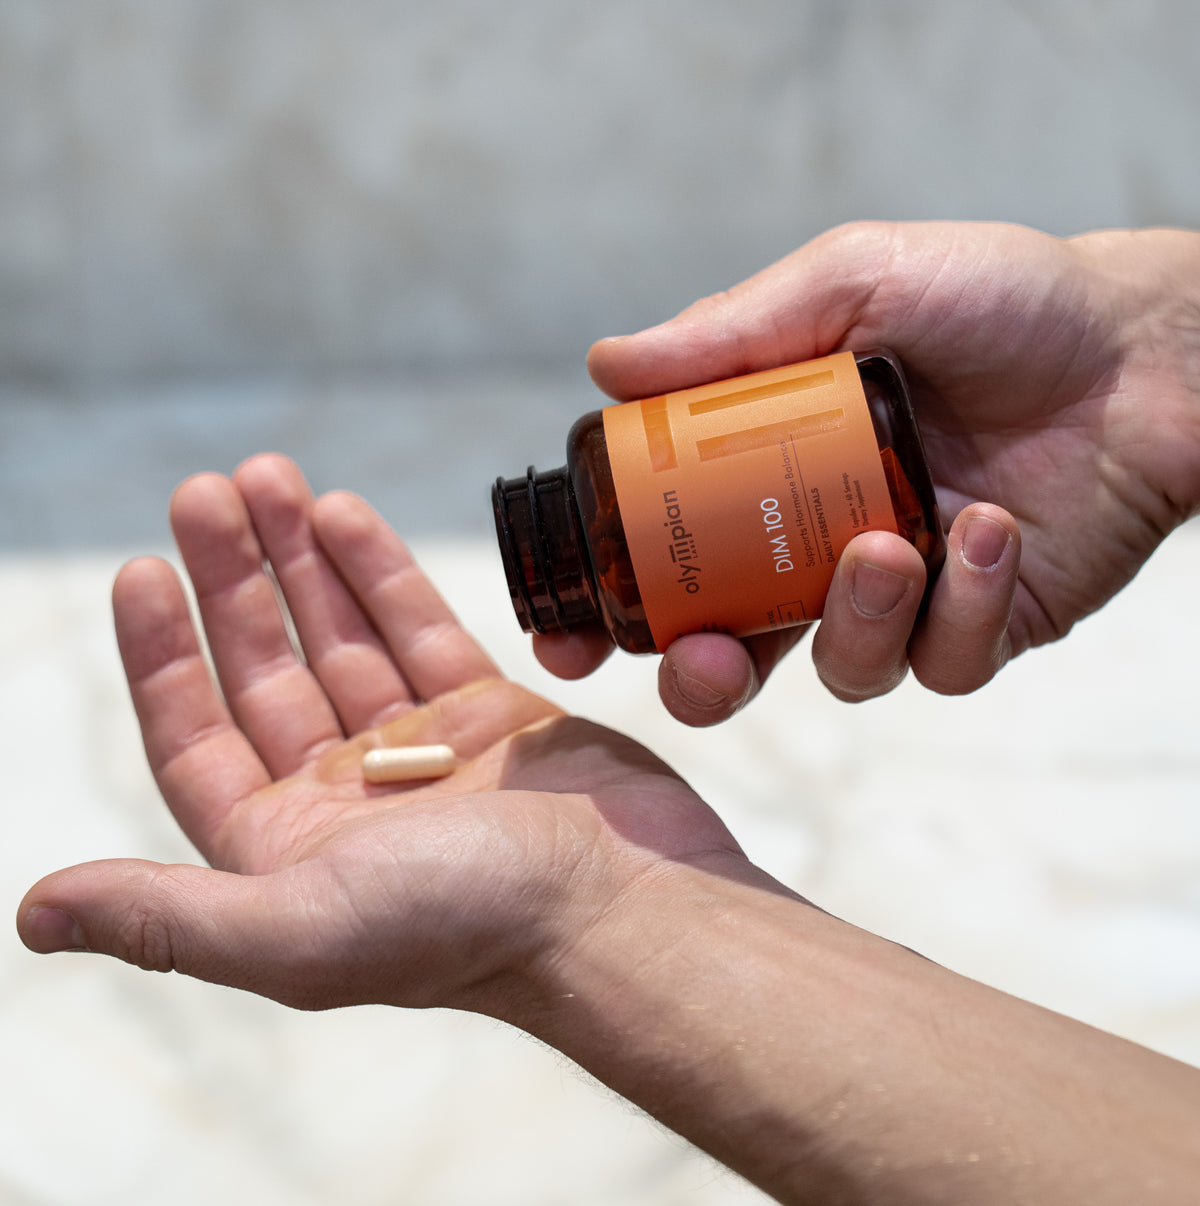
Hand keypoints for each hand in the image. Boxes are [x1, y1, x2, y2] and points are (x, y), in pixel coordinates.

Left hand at [16, 454, 745, 1013]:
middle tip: (206, 489)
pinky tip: (343, 513)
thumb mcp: (298, 932)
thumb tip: (32, 914)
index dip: (160, 654)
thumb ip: (169, 916)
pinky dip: (379, 570)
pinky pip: (418, 627)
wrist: (621, 909)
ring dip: (298, 557)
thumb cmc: (466, 929)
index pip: (198, 734)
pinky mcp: (488, 712)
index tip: (140, 570)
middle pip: (266, 667)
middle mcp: (344, 797)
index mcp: (285, 849)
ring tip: (268, 476)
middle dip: (232, 578)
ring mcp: (419, 749)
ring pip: (341, 634)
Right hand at [538, 222, 1199, 723]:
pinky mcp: (978, 627)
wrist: (1144, 345)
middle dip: (703, 678)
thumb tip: (604, 364)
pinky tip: (988, 529)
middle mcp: (822, 547)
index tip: (568, 637)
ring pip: (839, 671)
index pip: (668, 560)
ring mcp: (901, 596)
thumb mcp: (853, 284)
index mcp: (769, 477)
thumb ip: (733, 330)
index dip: (613, 608)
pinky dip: (958, 605)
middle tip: (705, 657)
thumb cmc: (996, 299)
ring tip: (895, 543)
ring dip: (854, 620)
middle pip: (731, 655)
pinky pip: (941, 662)